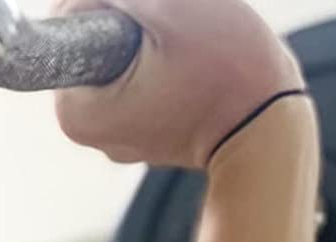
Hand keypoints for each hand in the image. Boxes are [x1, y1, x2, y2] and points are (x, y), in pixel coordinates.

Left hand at [51, 0, 308, 170]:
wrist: (268, 129)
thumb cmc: (225, 70)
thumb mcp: (170, 8)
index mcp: (76, 110)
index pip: (66, 26)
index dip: (99, 0)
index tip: (138, 6)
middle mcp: (85, 130)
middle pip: (92, 42)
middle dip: (127, 18)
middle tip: (170, 18)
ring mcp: (114, 133)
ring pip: (118, 58)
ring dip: (148, 35)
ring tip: (185, 44)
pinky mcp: (141, 130)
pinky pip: (139, 79)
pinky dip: (158, 58)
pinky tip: (188, 62)